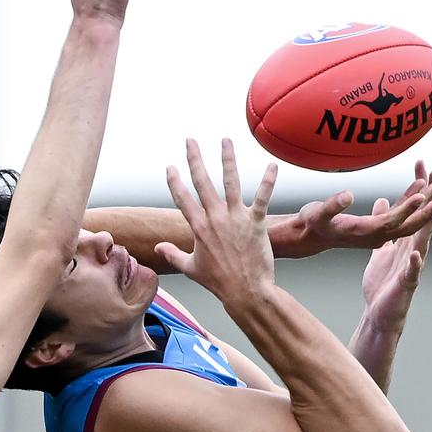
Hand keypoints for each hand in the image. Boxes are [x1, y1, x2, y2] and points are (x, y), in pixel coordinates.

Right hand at [156, 138, 277, 306]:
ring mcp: (235, 219)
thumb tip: (158, 248)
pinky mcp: (256, 223)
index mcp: (198, 228)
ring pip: (230, 182)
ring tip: (225, 141)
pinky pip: (262, 197)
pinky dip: (268, 181)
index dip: (175, 181)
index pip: (182, 199)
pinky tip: (272, 165)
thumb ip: (173, 255)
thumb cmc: (219, 282)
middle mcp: (215, 219)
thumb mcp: (191, 268)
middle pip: (202, 183)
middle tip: (190, 141)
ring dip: (228, 160)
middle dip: (195, 159)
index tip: (170, 167)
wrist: (245, 291)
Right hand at [275, 161, 431, 258]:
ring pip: (406, 219)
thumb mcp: (316, 214)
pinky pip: (398, 214)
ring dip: (424, 203)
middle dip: (426, 209)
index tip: (421, 195)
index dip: (406, 209)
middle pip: (406, 224)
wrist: (309, 236)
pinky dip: (410, 200)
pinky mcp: (377, 226)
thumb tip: (348, 195)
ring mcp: (377, 232)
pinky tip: (418, 186)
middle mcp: (374, 235)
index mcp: (363, 233)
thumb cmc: (311, 223)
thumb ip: (332, 206)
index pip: (391, 222)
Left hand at [359, 165, 431, 331]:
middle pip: (423, 220)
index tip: (423, 165)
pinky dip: (414, 263)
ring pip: (423, 241)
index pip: (414, 211)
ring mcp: (411, 266)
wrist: (380, 310)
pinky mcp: (406, 283)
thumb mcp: (379, 247)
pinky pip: (411, 272)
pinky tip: (415, 253)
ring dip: (430, 224)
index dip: (419, 189)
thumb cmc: (382, 281)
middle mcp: (413, 249)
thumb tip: (384, 202)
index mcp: (404, 240)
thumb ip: (383, 226)